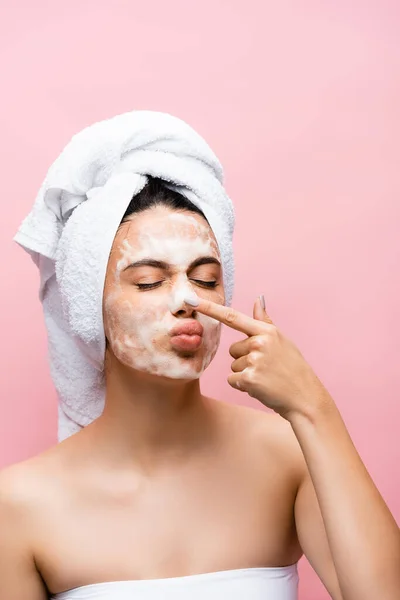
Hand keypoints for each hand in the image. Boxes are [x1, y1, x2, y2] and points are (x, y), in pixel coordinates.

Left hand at [194, 295, 331, 420]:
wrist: (305, 398)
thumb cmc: (293, 369)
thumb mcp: (282, 341)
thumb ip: (265, 321)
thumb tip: (258, 299)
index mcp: (267, 331)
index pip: (232, 317)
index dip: (210, 308)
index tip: (191, 299)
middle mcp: (260, 343)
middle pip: (233, 349)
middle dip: (245, 359)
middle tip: (266, 368)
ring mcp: (254, 360)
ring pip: (233, 366)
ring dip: (245, 374)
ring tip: (267, 378)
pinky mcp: (249, 378)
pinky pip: (233, 380)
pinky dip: (243, 386)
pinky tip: (261, 387)